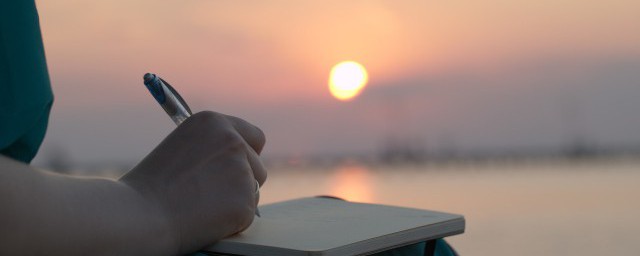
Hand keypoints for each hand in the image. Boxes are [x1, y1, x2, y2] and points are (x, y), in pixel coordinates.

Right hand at [119, 111, 266, 253]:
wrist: (139, 215)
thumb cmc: (150, 188)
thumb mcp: (181, 149)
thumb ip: (211, 150)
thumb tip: (236, 162)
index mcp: (213, 122)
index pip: (254, 137)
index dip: (248, 155)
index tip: (240, 167)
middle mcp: (232, 140)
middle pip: (257, 166)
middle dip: (243, 182)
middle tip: (212, 195)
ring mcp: (242, 170)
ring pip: (254, 191)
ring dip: (236, 200)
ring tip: (201, 206)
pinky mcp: (245, 200)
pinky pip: (247, 214)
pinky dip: (231, 221)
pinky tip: (204, 218)